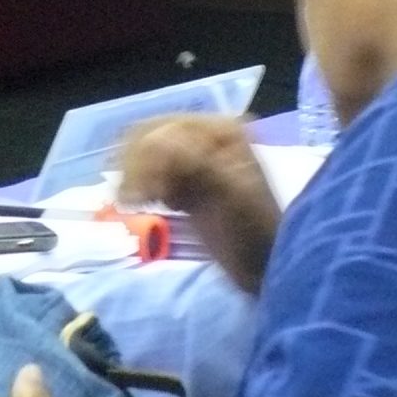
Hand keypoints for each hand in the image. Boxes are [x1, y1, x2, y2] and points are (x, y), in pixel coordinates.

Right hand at [117, 114, 280, 294]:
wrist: (263, 268)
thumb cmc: (253, 232)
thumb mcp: (231, 195)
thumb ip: (198, 164)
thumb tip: (157, 141)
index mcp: (222, 130)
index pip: (165, 129)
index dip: (146, 159)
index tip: (142, 197)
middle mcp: (206, 136)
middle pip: (149, 136)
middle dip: (135, 167)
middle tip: (133, 202)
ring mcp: (195, 160)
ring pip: (145, 155)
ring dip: (135, 177)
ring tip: (138, 205)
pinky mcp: (185, 184)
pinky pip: (152, 175)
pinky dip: (144, 188)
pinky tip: (153, 206)